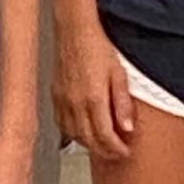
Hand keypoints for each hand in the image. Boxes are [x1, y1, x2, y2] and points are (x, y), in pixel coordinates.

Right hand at [52, 17, 133, 158]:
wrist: (74, 30)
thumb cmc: (97, 47)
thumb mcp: (119, 73)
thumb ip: (122, 103)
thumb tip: (127, 128)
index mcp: (93, 98)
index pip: (104, 136)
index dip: (116, 149)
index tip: (125, 151)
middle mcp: (75, 103)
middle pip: (89, 140)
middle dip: (105, 151)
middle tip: (116, 153)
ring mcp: (63, 100)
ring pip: (74, 134)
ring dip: (89, 144)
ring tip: (102, 144)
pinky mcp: (55, 95)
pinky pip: (61, 123)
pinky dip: (73, 133)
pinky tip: (81, 131)